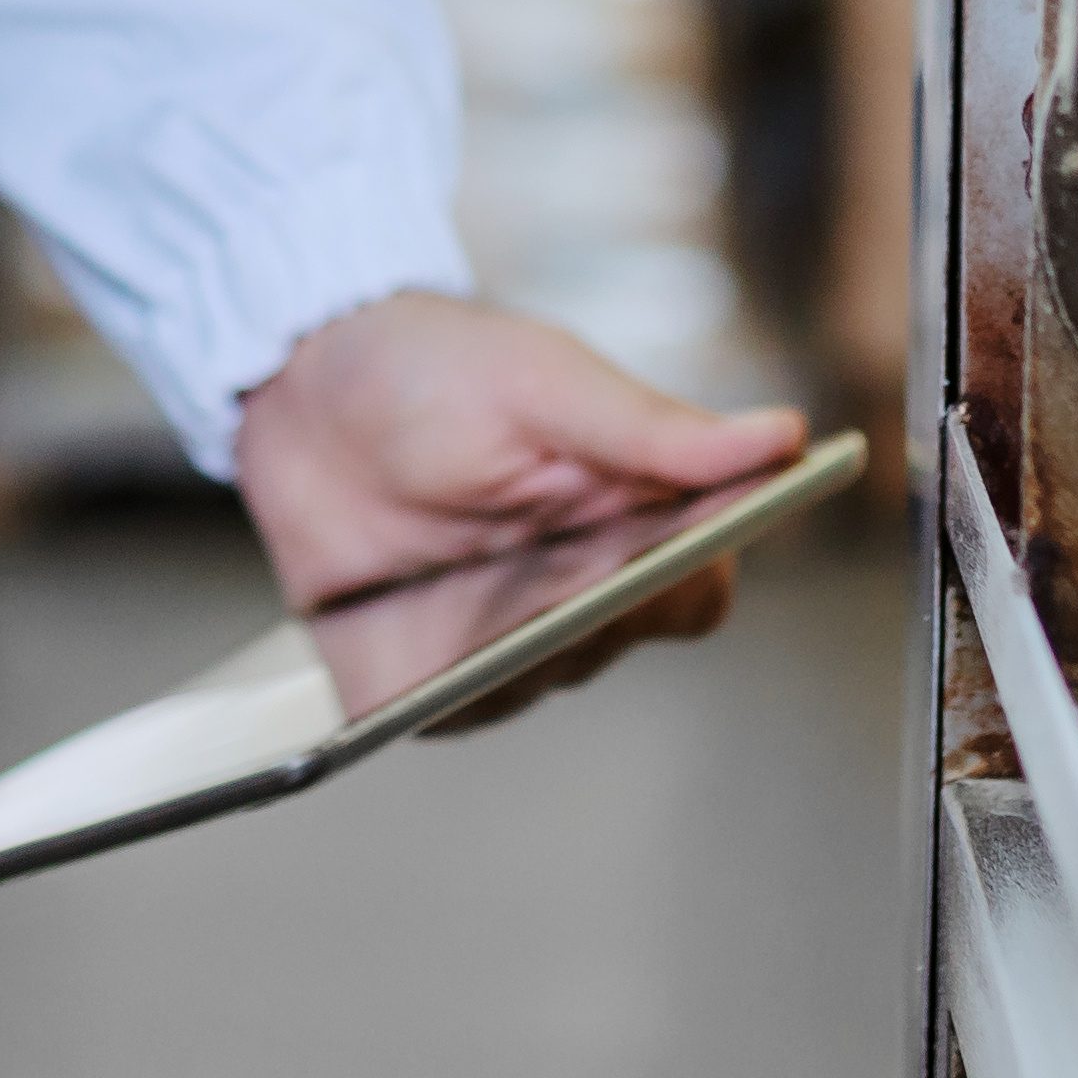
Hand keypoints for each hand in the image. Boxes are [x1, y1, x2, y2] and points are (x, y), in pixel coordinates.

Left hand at [232, 293, 815, 725]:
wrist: (296, 384)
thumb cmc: (430, 367)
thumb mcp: (542, 381)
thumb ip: (651, 430)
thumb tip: (781, 436)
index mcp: (631, 516)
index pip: (699, 587)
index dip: (688, 580)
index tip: (663, 556)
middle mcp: (577, 589)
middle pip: (618, 639)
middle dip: (581, 601)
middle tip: (538, 552)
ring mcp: (502, 638)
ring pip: (538, 679)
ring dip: (506, 634)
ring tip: (457, 567)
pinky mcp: (423, 675)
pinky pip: (448, 709)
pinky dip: (433, 678)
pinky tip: (407, 620)